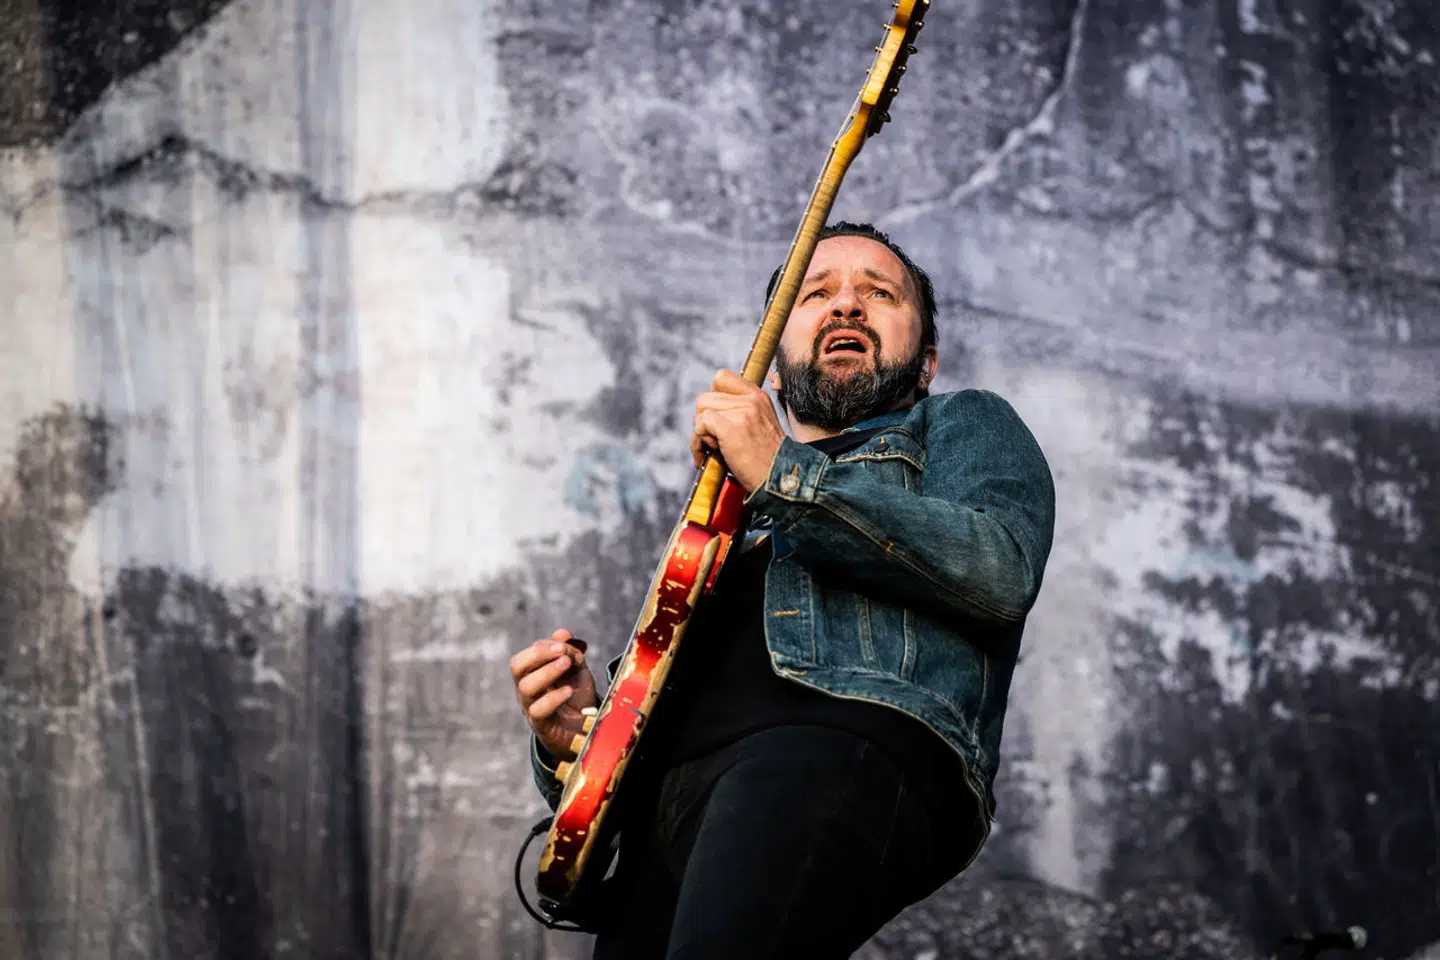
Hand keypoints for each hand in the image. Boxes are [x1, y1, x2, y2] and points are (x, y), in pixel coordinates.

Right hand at [510, 628, 597, 760]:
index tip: (564, 643)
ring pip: (525, 687)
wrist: (585, 731)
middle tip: (562, 651)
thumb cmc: (576, 698)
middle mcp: (526, 690)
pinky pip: (538, 711)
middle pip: (517, 667)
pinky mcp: (541, 726)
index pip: (525, 656)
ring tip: (567, 664)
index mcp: (531, 675)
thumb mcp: (577, 671)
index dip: (542, 647)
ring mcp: (531, 708)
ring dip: (547, 672)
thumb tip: (563, 632)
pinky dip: (553, 698)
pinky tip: (568, 691)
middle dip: (538, 654)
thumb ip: (570, 652)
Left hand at [691, 369, 786, 492]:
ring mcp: (742, 412)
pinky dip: (696, 443)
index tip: (715, 419)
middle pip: (706, 397)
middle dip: (704, 420)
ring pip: (701, 410)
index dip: (712, 398)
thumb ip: (741, 412)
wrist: (778, 479)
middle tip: (714, 440)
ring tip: (713, 449)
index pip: (722, 378)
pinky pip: (700, 425)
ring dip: (701, 432)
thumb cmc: (766, 460)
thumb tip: (708, 412)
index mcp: (758, 397)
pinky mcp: (730, 427)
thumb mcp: (760, 426)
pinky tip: (703, 457)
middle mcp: (751, 400)